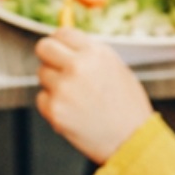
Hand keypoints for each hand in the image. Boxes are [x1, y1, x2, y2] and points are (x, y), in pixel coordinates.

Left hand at [34, 28, 153, 163]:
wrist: (132, 141)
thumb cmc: (127, 106)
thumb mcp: (116, 69)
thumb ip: (90, 54)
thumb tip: (65, 41)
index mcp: (95, 53)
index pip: (63, 33)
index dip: (61, 42)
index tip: (61, 50)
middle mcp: (77, 66)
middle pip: (44, 47)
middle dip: (48, 56)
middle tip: (57, 68)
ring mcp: (63, 89)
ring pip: (42, 75)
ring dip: (53, 83)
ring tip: (76, 98)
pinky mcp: (55, 110)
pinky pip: (42, 99)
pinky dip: (52, 105)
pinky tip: (73, 113)